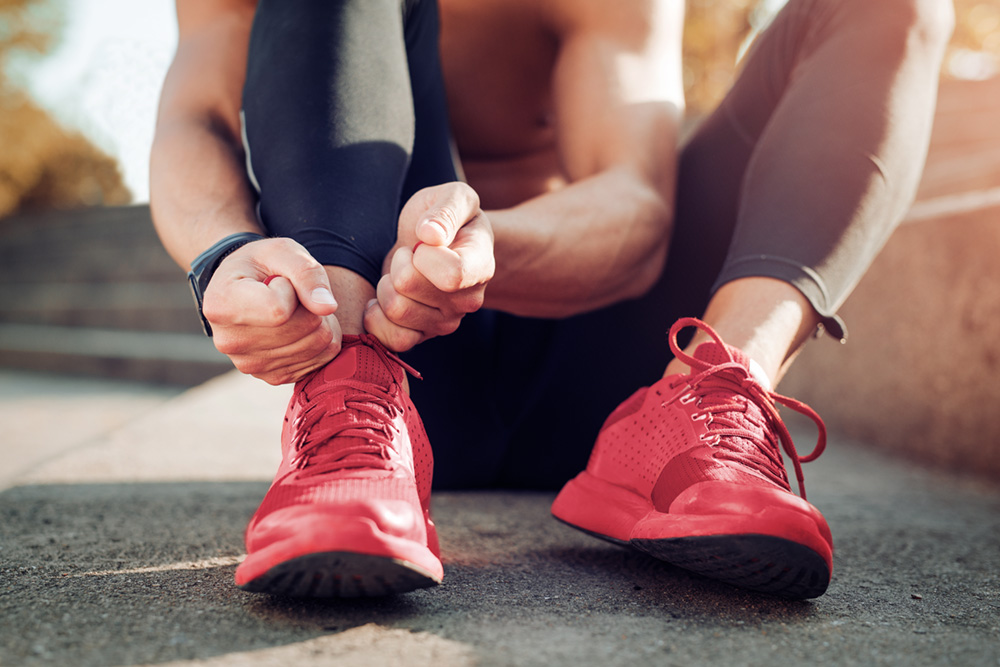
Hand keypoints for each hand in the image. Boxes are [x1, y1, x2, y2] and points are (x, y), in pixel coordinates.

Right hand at [201, 237, 341, 383]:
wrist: (245, 286)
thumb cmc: (262, 264)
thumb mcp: (282, 251)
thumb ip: (306, 273)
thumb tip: (327, 307)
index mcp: (221, 305)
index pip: (280, 310)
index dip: (292, 290)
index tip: (278, 281)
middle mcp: (229, 341)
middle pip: (304, 329)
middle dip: (311, 306)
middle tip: (294, 293)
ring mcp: (250, 365)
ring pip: (317, 345)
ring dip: (319, 322)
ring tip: (298, 308)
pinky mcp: (272, 377)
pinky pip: (320, 361)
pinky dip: (321, 340)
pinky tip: (301, 326)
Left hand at [365, 182, 494, 350]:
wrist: (439, 245)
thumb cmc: (446, 219)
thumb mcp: (453, 196)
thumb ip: (447, 209)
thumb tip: (430, 234)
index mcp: (480, 266)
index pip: (451, 274)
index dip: (423, 255)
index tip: (422, 241)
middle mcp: (467, 301)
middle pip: (409, 287)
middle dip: (397, 262)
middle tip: (408, 254)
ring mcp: (446, 323)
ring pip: (396, 310)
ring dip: (385, 286)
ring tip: (398, 273)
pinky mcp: (422, 336)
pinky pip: (391, 339)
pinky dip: (377, 317)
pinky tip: (384, 296)